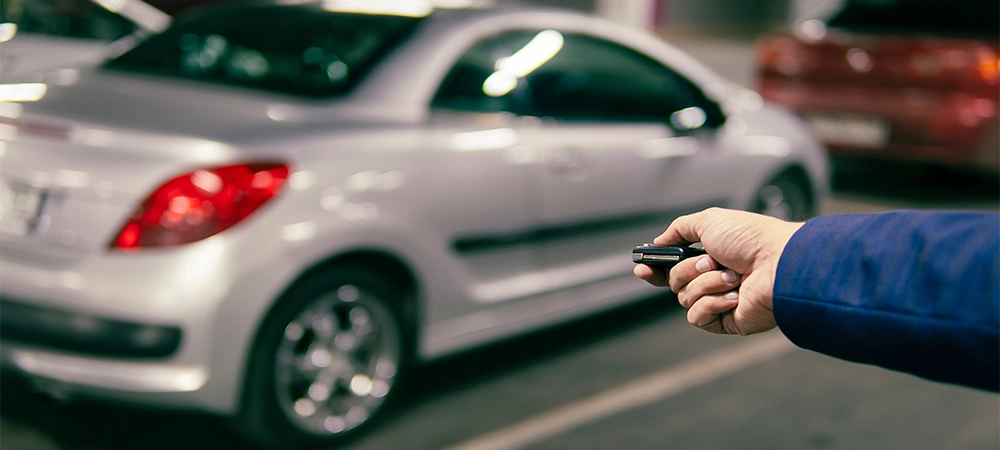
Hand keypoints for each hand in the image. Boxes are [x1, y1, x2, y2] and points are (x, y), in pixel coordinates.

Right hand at [633, 207, 802, 334]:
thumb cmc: (751, 239)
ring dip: (706, 284)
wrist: (779, 263)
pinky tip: (734, 295)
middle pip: (673, 283)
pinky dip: (713, 302)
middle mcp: (713, 279)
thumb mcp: (709, 220)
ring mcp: (719, 301)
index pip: (671, 268)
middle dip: (688, 270)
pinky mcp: (726, 321)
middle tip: (711, 261)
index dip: (654, 270)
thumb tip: (659, 241)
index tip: (641, 269)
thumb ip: (679, 229)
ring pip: (684, 298)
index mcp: (708, 256)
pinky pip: (698, 316)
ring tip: (733, 276)